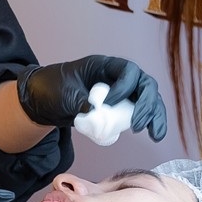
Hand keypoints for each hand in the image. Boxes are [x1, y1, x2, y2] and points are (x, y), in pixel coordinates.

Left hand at [18, 56, 168, 140]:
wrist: (46, 102)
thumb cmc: (53, 89)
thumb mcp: (62, 93)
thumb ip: (77, 100)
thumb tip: (92, 110)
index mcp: (104, 66)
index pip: (127, 70)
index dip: (124, 86)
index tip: (109, 103)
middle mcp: (118, 77)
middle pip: (145, 84)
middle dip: (146, 104)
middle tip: (136, 125)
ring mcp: (123, 92)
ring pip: (149, 99)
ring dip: (155, 116)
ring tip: (155, 135)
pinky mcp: (122, 108)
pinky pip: (143, 112)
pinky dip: (151, 122)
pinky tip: (155, 135)